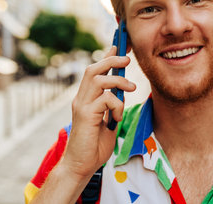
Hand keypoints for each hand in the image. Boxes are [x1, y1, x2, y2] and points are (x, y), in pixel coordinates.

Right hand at [61, 46, 135, 180]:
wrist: (81, 165)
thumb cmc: (95, 145)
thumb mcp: (107, 120)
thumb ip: (112, 105)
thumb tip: (122, 92)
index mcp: (86, 98)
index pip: (94, 71)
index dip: (106, 57)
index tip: (118, 47)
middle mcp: (81, 98)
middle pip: (92, 69)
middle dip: (110, 60)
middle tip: (127, 59)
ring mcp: (81, 105)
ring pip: (97, 78)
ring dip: (118, 80)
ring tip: (131, 88)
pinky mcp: (85, 114)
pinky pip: (105, 99)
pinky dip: (116, 105)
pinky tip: (116, 119)